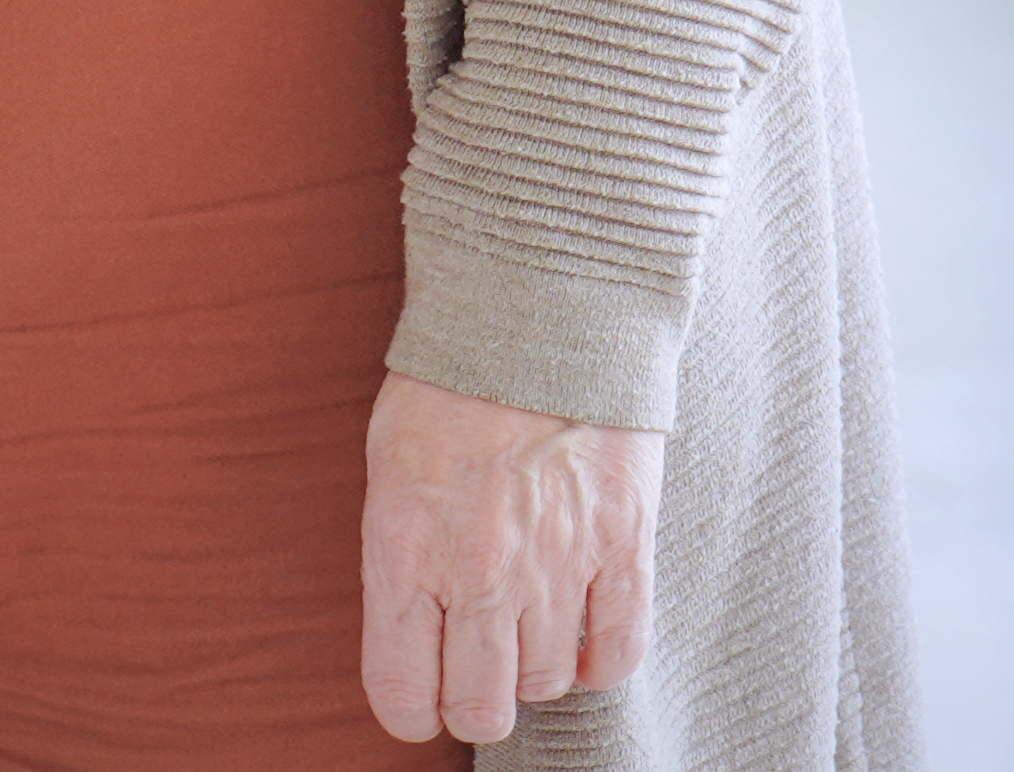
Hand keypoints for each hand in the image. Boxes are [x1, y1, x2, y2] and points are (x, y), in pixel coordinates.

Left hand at [359, 367, 663, 746]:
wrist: (539, 305)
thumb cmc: (453, 383)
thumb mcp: (389, 465)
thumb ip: (402, 560)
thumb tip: (419, 639)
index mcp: (407, 548)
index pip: (403, 693)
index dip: (412, 709)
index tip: (422, 696)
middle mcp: (480, 571)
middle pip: (481, 709)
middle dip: (474, 702)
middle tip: (478, 666)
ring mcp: (558, 563)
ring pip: (546, 683)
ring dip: (534, 666)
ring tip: (530, 618)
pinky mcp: (624, 544)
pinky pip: (617, 653)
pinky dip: (599, 659)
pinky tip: (582, 630)